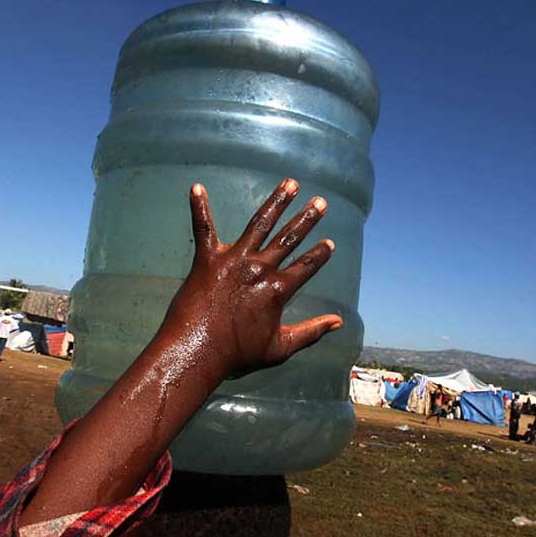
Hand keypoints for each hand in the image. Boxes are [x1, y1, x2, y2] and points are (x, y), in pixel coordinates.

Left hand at [160, 178, 342, 378]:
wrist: (198, 351)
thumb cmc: (238, 353)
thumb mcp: (281, 348)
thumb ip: (312, 332)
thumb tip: (338, 322)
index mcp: (278, 289)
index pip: (306, 266)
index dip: (320, 254)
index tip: (329, 243)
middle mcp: (259, 268)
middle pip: (289, 238)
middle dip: (307, 218)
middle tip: (320, 201)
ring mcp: (233, 260)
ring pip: (259, 224)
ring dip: (276, 202)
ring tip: (290, 183)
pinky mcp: (207, 259)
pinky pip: (203, 228)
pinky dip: (199, 207)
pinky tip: (196, 187)